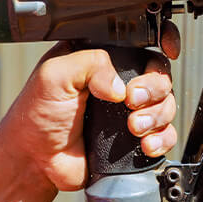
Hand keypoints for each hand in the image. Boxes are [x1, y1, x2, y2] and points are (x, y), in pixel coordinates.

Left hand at [0, 42, 177, 191]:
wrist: (34, 161)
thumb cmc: (36, 115)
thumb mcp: (54, 75)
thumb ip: (90, 64)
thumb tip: (121, 86)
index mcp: (103, 58)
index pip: (141, 41)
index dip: (162, 40)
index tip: (168, 49)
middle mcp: (121, 81)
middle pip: (161, 74)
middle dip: (155, 88)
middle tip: (132, 101)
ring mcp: (129, 110)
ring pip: (167, 103)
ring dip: (157, 115)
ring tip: (134, 127)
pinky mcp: (135, 137)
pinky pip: (166, 133)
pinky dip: (163, 138)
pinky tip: (145, 144)